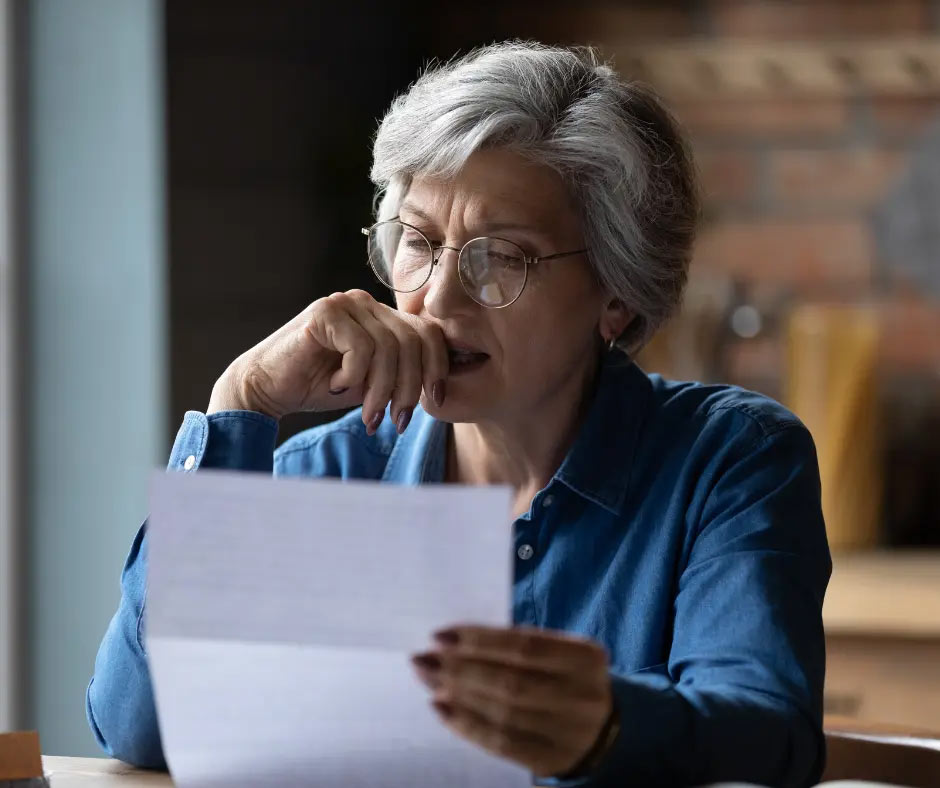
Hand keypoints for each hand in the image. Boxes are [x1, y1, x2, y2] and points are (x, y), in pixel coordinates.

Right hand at [207, 289, 448, 431]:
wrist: (267, 389)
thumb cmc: (320, 387)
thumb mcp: (373, 383)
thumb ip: (403, 376)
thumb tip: (443, 390)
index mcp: (382, 316)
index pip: (428, 333)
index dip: (437, 368)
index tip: (436, 401)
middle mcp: (366, 303)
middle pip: (413, 341)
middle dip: (409, 387)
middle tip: (395, 420)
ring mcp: (345, 304)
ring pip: (389, 348)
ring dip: (381, 390)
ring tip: (368, 414)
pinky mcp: (324, 313)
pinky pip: (361, 348)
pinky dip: (354, 376)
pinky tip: (336, 385)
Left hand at [411, 625, 613, 776]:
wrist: (604, 733)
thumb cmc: (566, 679)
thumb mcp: (560, 655)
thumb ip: (519, 646)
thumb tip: (454, 642)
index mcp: (585, 658)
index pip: (524, 645)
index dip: (479, 640)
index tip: (440, 635)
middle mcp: (581, 696)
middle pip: (510, 681)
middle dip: (459, 668)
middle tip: (424, 658)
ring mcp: (568, 732)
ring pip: (502, 713)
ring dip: (457, 695)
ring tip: (428, 680)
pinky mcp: (551, 759)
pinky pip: (501, 743)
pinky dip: (467, 725)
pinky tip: (442, 709)